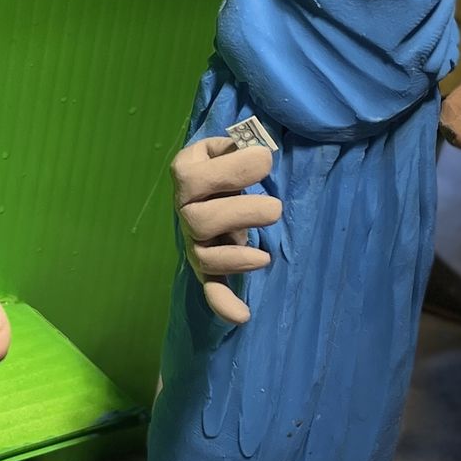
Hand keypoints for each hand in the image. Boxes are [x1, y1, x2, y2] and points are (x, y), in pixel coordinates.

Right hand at [173, 137, 281, 324]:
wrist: (218, 183)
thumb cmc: (228, 160)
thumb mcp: (230, 144)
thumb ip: (240, 145)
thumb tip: (259, 151)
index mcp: (186, 174)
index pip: (194, 178)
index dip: (232, 170)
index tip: (266, 161)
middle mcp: (185, 210)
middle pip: (198, 221)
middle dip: (240, 215)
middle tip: (275, 208)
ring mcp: (195, 241)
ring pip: (205, 256)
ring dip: (235, 258)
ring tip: (265, 255)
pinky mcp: (208, 266)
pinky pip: (211, 288)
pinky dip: (223, 303)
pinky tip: (243, 316)